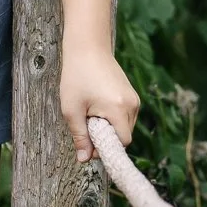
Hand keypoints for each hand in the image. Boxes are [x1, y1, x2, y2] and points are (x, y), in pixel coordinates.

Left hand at [59, 47, 139, 163]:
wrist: (87, 46)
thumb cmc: (77, 75)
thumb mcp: (71, 109)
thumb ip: (79, 136)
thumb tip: (84, 159)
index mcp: (119, 109)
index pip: (122, 143)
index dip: (105, 149)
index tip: (89, 144)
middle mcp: (132, 105)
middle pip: (124, 136)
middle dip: (106, 138)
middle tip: (85, 124)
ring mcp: (134, 99)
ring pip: (125, 126)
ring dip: (109, 127)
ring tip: (90, 111)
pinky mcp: (131, 94)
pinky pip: (125, 116)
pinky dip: (112, 118)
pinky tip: (97, 105)